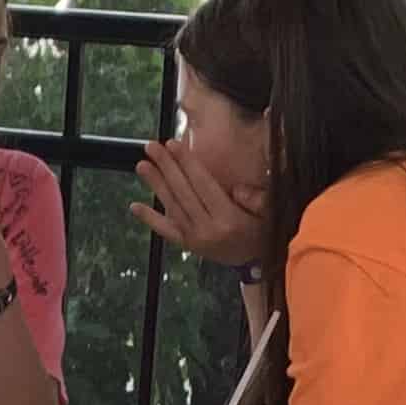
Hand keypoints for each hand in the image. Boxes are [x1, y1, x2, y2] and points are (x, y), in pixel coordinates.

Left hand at [132, 136, 266, 266]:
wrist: (257, 259)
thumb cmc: (264, 228)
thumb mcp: (270, 212)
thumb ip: (257, 199)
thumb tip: (238, 189)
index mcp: (229, 218)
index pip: (203, 185)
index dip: (187, 163)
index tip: (173, 144)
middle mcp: (209, 229)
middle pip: (183, 193)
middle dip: (166, 167)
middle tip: (151, 147)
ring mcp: (195, 239)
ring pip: (172, 207)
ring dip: (156, 185)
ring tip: (142, 165)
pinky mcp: (188, 245)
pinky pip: (166, 230)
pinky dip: (150, 218)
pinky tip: (135, 206)